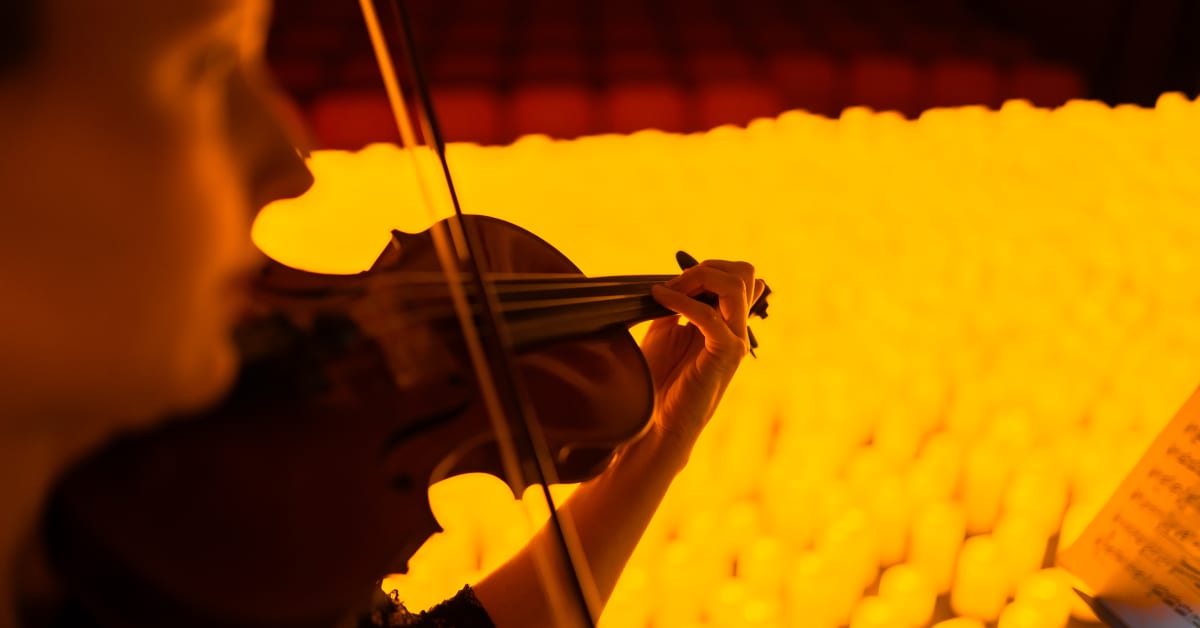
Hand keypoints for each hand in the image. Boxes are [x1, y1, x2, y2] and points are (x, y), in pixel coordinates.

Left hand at [644, 260, 764, 456]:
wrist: (658, 423)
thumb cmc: (660, 380)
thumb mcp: (665, 330)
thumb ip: (676, 304)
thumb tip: (672, 280)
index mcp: (727, 322)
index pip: (739, 276)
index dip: (707, 269)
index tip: (672, 282)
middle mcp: (737, 329)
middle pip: (744, 272)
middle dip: (706, 268)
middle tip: (673, 284)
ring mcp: (735, 341)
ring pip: (737, 285)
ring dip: (698, 279)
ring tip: (667, 290)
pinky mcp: (725, 355)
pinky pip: (711, 315)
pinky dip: (682, 302)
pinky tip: (660, 299)